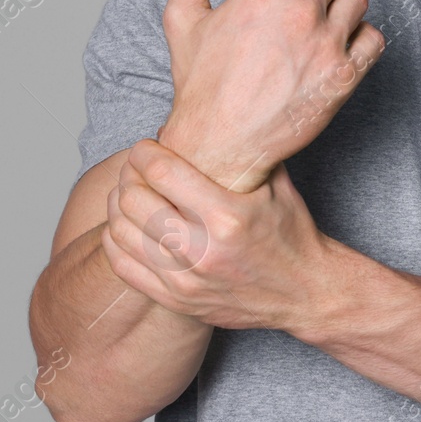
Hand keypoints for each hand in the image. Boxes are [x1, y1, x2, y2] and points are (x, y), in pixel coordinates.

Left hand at [100, 138, 333, 330]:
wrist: (304, 293)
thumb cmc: (292, 235)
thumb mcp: (279, 188)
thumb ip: (246, 156)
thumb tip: (215, 122)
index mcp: (228, 217)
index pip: (162, 172)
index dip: (143, 152)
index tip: (146, 147)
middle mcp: (203, 250)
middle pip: (134, 200)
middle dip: (129, 176)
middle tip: (137, 169)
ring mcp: (186, 279)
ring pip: (120, 232)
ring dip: (119, 206)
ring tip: (132, 194)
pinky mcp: (175, 299)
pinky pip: (122, 265)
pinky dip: (116, 240)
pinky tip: (129, 226)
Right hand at [158, 0, 385, 190]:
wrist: (222, 142)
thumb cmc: (200, 82)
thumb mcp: (182, 18)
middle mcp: (299, 11)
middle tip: (295, 12)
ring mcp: (327, 43)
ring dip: (339, 10)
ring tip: (316, 31)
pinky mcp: (346, 73)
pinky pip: (374, 38)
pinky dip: (360, 41)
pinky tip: (335, 52)